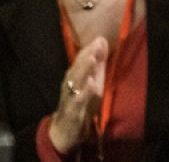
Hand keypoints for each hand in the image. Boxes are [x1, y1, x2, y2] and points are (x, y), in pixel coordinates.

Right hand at [48, 37, 107, 153]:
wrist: (65, 130)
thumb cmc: (80, 102)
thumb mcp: (90, 81)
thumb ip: (97, 63)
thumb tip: (102, 42)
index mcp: (74, 77)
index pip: (80, 60)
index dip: (89, 49)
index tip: (100, 38)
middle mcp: (70, 85)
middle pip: (77, 68)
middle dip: (87, 56)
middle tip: (96, 44)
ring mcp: (71, 97)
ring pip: (76, 82)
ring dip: (84, 70)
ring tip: (93, 59)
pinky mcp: (74, 111)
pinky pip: (79, 101)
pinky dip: (85, 92)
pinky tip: (92, 84)